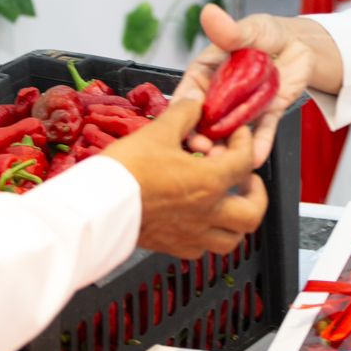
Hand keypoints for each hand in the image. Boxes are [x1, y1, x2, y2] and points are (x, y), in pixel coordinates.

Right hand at [103, 98, 267, 258]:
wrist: (95, 206)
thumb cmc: (126, 170)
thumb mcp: (157, 132)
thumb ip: (183, 113)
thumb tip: (195, 101)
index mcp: (209, 183)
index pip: (245, 162)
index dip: (244, 143)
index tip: (236, 135)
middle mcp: (207, 213)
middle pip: (252, 214)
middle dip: (255, 194)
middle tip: (245, 179)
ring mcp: (191, 235)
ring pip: (231, 239)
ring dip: (234, 221)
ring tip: (226, 203)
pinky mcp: (171, 247)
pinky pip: (201, 249)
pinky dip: (207, 236)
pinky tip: (196, 220)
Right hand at [171, 4, 325, 167]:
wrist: (299, 43)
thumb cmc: (266, 33)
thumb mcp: (248, 29)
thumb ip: (229, 30)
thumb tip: (210, 13)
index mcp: (208, 72)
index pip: (189, 93)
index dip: (183, 108)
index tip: (179, 123)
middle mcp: (222, 94)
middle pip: (206, 120)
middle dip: (202, 136)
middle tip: (201, 149)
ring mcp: (243, 107)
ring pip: (231, 132)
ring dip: (226, 148)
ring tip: (223, 161)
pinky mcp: (266, 114)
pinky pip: (261, 132)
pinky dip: (259, 145)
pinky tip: (255, 158)